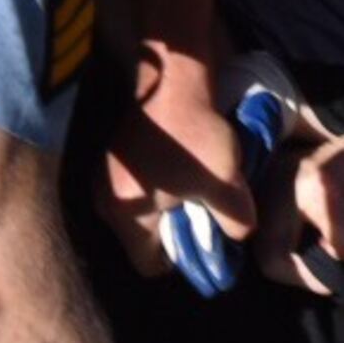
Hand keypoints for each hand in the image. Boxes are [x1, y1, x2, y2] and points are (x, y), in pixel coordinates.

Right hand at [97, 38, 256, 278]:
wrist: (174, 77)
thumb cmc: (195, 136)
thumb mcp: (224, 184)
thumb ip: (234, 220)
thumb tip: (240, 235)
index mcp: (125, 216)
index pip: (147, 265)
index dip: (178, 260)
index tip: (199, 237)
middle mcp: (104, 200)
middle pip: (140, 238)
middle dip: (170, 230)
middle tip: (199, 212)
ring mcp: (103, 174)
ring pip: (138, 209)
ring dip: (163, 204)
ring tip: (192, 185)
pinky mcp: (112, 152)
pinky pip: (135, 184)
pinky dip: (155, 182)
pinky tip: (179, 163)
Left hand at [259, 123, 343, 296]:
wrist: (267, 172)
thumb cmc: (273, 217)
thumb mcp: (274, 256)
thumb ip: (303, 275)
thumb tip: (335, 282)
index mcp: (318, 192)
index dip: (341, 253)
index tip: (321, 243)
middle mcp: (340, 166)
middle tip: (335, 229)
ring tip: (343, 211)